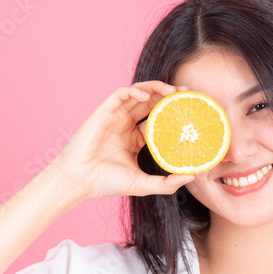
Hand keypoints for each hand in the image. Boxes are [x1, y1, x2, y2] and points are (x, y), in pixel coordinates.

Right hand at [47, 81, 195, 204]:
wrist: (79, 181)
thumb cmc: (107, 183)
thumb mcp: (144, 184)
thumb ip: (167, 183)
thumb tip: (192, 175)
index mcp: (135, 139)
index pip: (158, 120)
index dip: (174, 113)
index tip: (190, 111)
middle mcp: (126, 125)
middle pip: (151, 103)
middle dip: (169, 96)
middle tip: (187, 93)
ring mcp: (115, 117)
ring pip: (138, 94)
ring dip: (155, 89)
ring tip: (172, 91)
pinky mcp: (103, 112)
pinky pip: (120, 94)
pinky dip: (134, 92)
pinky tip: (147, 96)